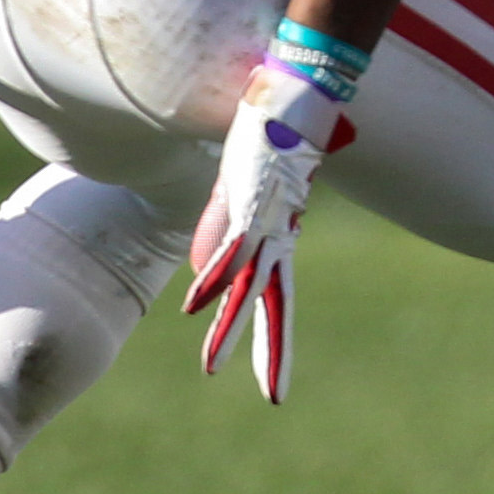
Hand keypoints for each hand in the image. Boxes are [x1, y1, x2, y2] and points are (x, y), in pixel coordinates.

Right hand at [181, 62, 349, 403]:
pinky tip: (194, 306)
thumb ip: (225, 224)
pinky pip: (229, 250)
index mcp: (279, 240)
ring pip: (247, 287)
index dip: (275, 341)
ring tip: (212, 369)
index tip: (275, 382)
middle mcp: (276, 238)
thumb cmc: (278, 134)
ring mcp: (265, 223)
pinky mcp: (251, 203)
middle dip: (271, 353)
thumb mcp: (248, 189)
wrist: (299, 95)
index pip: (276, 301)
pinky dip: (211, 278)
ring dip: (228, 329)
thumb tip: (203, 259)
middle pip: (272, 306)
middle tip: (275, 398)